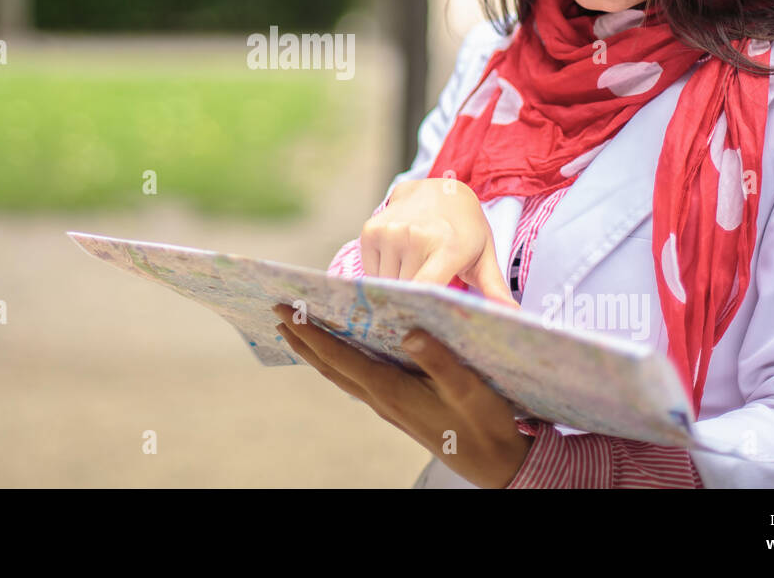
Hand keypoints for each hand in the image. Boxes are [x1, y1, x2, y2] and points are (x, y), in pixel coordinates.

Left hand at [272, 303, 532, 487]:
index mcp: (391, 390)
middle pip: (329, 366)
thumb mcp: (469, 389)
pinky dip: (338, 363)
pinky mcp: (398, 409)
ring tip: (296, 332)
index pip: (339, 357)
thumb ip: (439, 361)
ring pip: (340, 375)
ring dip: (316, 352)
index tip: (285, 309)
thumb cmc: (485, 425)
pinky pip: (356, 381)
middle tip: (276, 313)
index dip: (310, 332)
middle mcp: (381, 399)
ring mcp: (388, 406)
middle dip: (301, 340)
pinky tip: (340, 356)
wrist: (497, 464)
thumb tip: (410, 332)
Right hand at [362, 178, 518, 306]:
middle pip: (404, 291)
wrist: (442, 188)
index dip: (423, 308)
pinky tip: (400, 257)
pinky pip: (371, 270)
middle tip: (428, 285)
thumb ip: (494, 287)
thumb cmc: (466, 229)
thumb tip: (511, 313)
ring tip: (416, 266)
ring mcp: (390, 231)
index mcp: (447, 247)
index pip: (424, 289)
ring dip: (397, 284)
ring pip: (385, 283)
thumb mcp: (485, 255)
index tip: (427, 319)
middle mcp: (415, 236)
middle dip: (414, 297)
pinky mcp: (371, 229)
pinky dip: (382, 271)